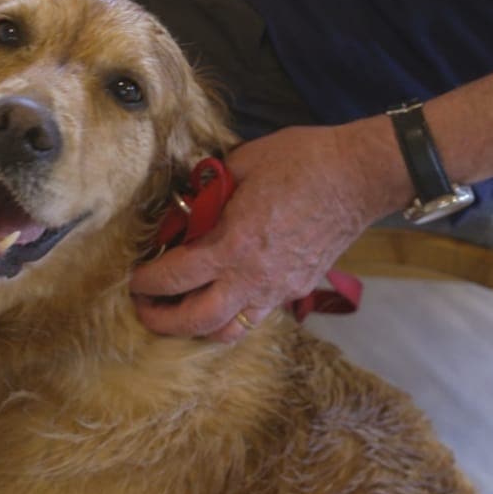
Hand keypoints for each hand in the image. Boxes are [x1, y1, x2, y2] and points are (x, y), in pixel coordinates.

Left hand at [131, 124, 391, 341]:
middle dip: (162, 321)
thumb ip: (207, 192)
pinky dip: (231, 317)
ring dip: (198, 329)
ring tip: (180, 313)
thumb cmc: (301, 161)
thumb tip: (185, 207)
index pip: (175, 277)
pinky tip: (221, 297)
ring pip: (228, 332)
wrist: (359, 176)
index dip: (146, 282)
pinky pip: (255, 317)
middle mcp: (252, 277)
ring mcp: (277, 289)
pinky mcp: (296, 289)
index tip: (133, 279)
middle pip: (196, 321)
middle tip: (144, 309)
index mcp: (233, 244)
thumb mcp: (241, 163)